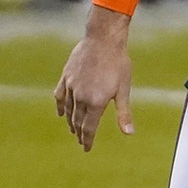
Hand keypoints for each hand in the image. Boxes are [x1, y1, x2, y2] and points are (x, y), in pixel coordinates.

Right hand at [53, 6, 133, 151]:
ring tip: (72, 129)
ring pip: (68, 110)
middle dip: (79, 133)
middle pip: (77, 121)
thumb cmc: (118, 63)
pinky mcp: (66, 77)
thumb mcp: (123, 89)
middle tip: (81, 140)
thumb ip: (123, 113)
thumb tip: (128, 133)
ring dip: (70, 121)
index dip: (87, 140)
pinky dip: (60, 106)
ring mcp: (71, 87)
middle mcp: (80, 97)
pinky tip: (60, 113)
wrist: (103, 40)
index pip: (89, 128)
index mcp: (96, 102)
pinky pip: (59, 96)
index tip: (86, 148)